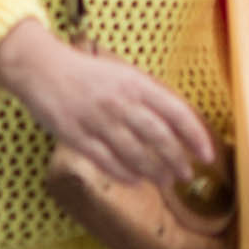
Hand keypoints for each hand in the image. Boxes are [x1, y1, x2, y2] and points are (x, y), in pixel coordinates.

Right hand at [0, 17, 217, 189]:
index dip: (196, 137)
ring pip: (135, 154)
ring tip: (164, 180)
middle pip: (159, 138)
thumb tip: (178, 125)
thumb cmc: (87, 73)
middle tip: (186, 175)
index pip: (177, 113)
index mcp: (136, 84)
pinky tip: (135, 180)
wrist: (41, 67)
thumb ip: (149, 97)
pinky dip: (124, 174)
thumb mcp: (124, 75)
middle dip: (177, 160)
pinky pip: (106, 161)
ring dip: (154, 171)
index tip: (207, 155)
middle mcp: (120, 102)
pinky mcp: (76, 136)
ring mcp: (98, 121)